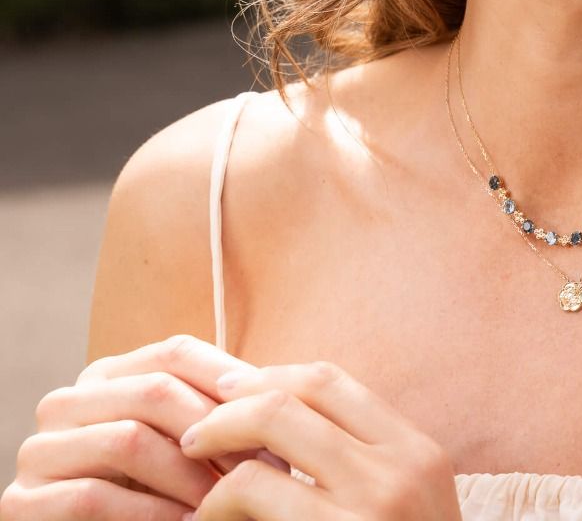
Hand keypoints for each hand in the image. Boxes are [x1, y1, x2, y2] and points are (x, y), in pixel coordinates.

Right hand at [0, 335, 283, 519]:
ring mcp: (37, 452)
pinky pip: (93, 498)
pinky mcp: (20, 506)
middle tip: (261, 464)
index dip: (230, 379)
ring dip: (187, 475)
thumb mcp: (184, 442)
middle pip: (154, 391)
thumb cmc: (158, 492)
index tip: (277, 411)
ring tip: (228, 498)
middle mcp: (65, 402)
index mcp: (107, 374)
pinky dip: (148, 514)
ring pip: (128, 440)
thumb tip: (280, 387)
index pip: (175, 352)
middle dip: (215, 428)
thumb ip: (216, 409)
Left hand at [177, 359, 461, 519]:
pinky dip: (217, 510)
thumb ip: (362, 464)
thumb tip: (275, 418)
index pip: (331, 381)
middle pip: (294, 401)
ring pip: (267, 450)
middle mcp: (398, 471)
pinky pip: (256, 502)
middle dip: (229, 410)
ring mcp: (370, 510)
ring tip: (195, 494)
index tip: (229, 391)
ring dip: (216, 466)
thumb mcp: (406, 508)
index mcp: (418, 452)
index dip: (271, 378)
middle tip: (193, 435)